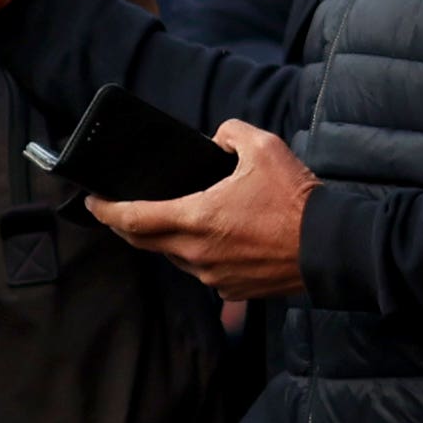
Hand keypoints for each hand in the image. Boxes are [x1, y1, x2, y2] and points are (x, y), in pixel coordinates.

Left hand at [90, 123, 312, 299]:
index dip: (106, 211)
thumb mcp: (263, 147)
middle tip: (118, 209)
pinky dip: (199, 253)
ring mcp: (212, 276)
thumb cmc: (297, 199)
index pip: (133, 219)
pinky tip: (216, 237)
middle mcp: (197, 254)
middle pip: (145, 242)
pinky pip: (202, 270)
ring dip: (168, 238)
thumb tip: (216, 139)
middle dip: (127, 225)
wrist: (330, 247)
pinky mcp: (231, 290)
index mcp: (197, 219)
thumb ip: (229, 133)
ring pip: (174, 256)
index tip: (92, 202)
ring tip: (175, 217)